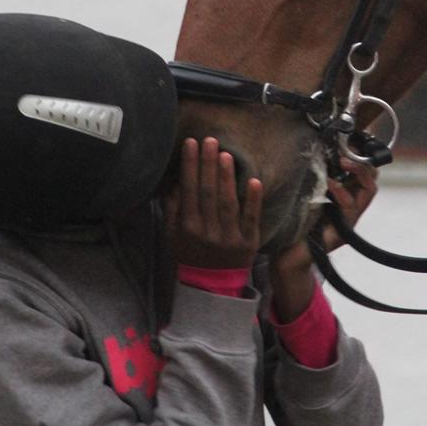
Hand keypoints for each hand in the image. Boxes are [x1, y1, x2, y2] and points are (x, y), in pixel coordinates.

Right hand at [164, 137, 263, 269]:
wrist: (211, 285)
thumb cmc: (190, 253)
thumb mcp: (173, 235)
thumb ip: (172, 209)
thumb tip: (174, 181)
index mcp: (188, 228)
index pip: (189, 190)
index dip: (190, 166)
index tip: (191, 143)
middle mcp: (208, 232)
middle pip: (208, 193)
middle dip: (208, 164)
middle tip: (210, 140)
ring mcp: (229, 238)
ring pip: (228, 203)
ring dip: (227, 177)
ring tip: (226, 154)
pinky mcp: (249, 242)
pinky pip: (251, 218)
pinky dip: (253, 200)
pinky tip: (254, 180)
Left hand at [268, 159, 378, 320]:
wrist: (288, 252)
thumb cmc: (294, 221)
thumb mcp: (305, 191)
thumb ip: (313, 175)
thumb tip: (313, 147)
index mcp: (344, 193)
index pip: (364, 170)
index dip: (362, 154)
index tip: (353, 139)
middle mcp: (352, 205)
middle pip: (372, 178)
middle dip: (364, 161)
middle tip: (349, 150)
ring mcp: (350, 218)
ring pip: (368, 190)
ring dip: (358, 172)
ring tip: (344, 161)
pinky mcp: (344, 230)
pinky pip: (350, 207)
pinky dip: (341, 193)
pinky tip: (330, 184)